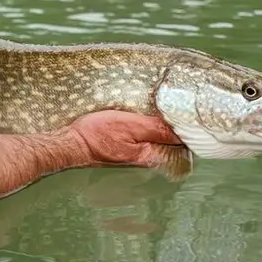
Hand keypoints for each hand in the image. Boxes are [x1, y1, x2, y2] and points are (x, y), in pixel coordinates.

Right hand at [69, 110, 183, 169]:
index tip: (190, 111)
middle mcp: (147, 157)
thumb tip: (183, 131)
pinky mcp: (129, 146)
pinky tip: (150, 113)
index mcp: (151, 154)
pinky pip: (148, 136)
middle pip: (173, 141)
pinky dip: (152, 124)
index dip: (188, 126)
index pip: (181, 142)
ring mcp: (138, 153)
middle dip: (179, 125)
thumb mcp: (130, 126)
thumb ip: (157, 129)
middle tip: (181, 105)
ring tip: (168, 106)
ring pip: (161, 137)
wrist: (71, 144)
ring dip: (165, 123)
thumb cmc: (97, 135)